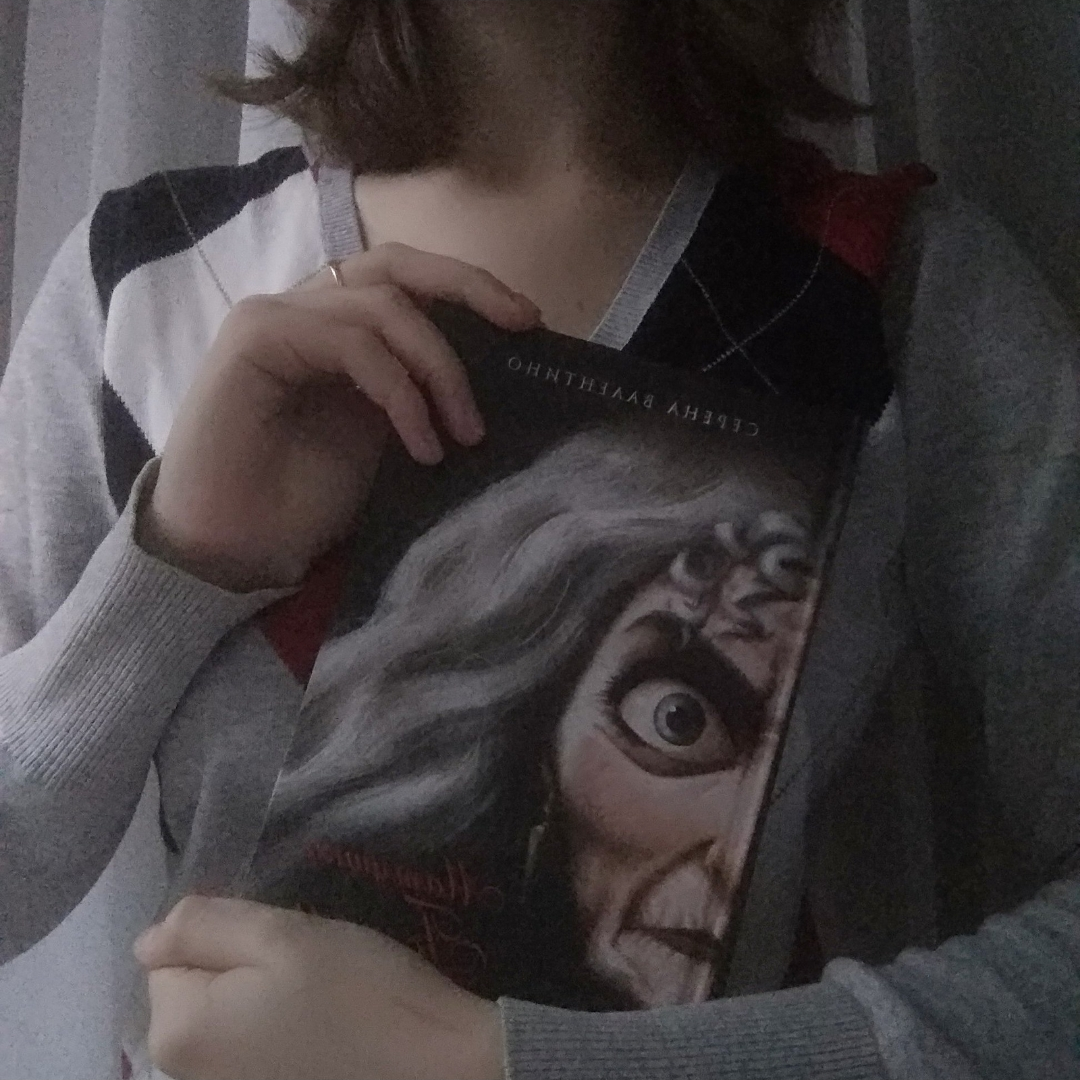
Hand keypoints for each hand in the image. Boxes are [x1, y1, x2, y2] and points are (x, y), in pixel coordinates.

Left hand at [134, 895, 505, 1079]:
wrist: (434, 1065)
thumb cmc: (358, 990)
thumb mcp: (283, 934)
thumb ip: (204, 926)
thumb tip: (149, 941)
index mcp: (177, 1032)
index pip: (171, 954)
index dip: (227, 938)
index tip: (282, 946)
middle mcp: (183, 1078)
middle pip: (193, 989)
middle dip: (240, 969)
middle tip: (304, 968)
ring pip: (224, 1017)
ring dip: (261, 999)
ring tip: (318, 999)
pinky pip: (249, 1049)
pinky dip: (279, 1032)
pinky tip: (323, 1032)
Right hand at [139, 245, 540, 590]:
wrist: (231, 551)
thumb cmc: (304, 504)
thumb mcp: (386, 441)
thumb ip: (419, 396)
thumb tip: (495, 377)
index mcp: (339, 330)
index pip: (408, 282)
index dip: (469, 289)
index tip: (529, 324)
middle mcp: (306, 310)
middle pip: (396, 264)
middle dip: (468, 285)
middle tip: (523, 324)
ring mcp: (277, 317)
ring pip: (382, 306)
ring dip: (439, 367)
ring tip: (466, 435)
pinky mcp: (256, 338)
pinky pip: (351, 344)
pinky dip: (399, 392)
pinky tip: (423, 446)